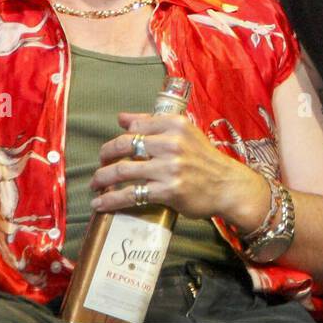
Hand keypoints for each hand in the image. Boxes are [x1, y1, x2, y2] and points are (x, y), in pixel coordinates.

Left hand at [89, 111, 270, 229]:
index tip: (109, 151)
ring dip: (102, 179)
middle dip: (104, 157)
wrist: (227, 185)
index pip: (134, 127)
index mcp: (173, 124)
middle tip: (98, 166)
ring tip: (94, 186)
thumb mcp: (183, 132)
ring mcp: (169, 167)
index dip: (117, 140)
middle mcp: (171, 143)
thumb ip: (152, 123)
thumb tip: (121, 118)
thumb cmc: (203, 158)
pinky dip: (112, 200)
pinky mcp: (168, 191)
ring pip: (123, 170)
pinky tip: (101, 204)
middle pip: (124, 146)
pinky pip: (132, 194)